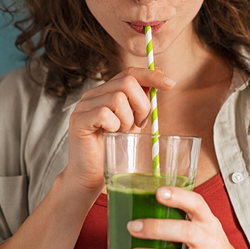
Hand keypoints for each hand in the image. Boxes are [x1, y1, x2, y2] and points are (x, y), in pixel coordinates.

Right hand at [60, 67, 175, 192]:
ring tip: (122, 133)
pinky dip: (115, 126)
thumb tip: (162, 77)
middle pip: (127, 82)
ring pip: (118, 98)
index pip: (129, 72)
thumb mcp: (133, 122)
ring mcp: (83, 106)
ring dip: (128, 119)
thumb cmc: (113, 150)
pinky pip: (104, 114)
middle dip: (142, 105)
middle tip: (138, 125)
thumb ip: (142, 101)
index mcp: (106, 92)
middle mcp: (92, 95)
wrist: (91, 176)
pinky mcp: (79, 120)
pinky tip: (111, 135)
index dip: (151, 75)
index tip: (171, 84)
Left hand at [125, 187, 249, 248]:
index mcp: (208, 221)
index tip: (159, 192)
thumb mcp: (203, 225)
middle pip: (186, 232)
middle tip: (133, 226)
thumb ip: (182, 216)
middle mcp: (209, 239)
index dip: (179, 196)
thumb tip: (143, 205)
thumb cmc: (209, 242)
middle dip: (157, 228)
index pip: (197, 203)